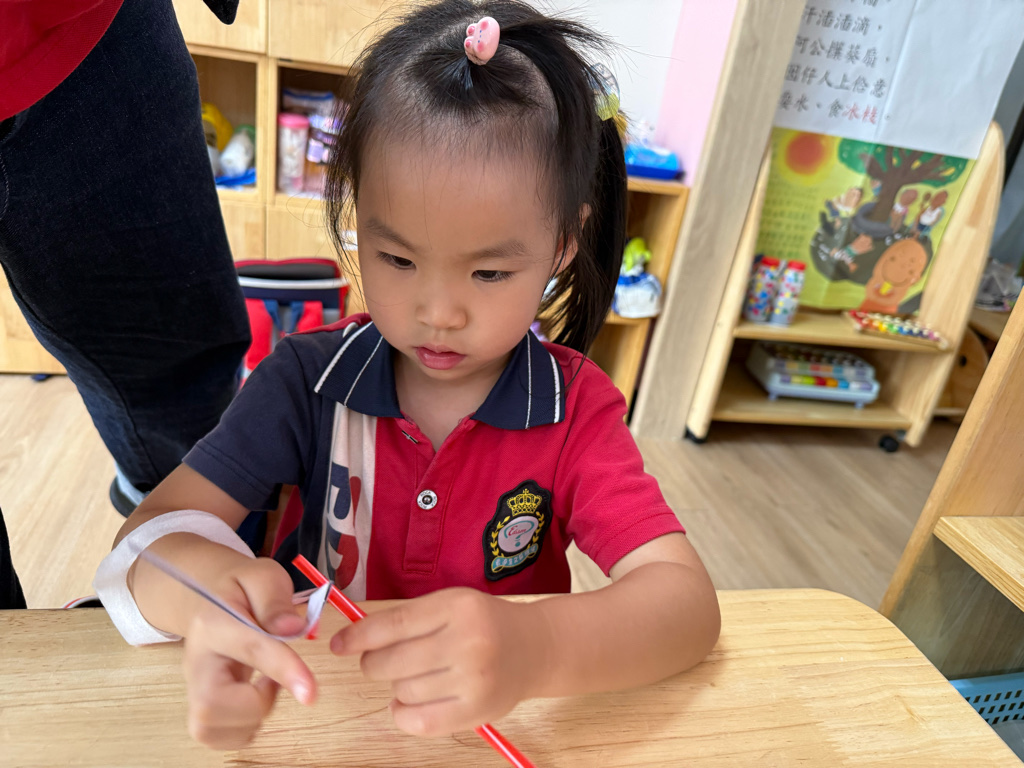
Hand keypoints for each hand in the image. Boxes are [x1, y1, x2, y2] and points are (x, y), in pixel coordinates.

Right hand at [182, 557, 317, 748]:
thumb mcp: (262, 575)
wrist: (203, 595)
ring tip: (266, 686)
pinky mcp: (198, 705)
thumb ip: (276, 599)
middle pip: (212, 706)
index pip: (250, 649)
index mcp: (216, 622)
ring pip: (210, 728)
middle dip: (257, 703)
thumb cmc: (239, 587)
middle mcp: (197, 661)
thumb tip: (292, 627)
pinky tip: (255, 699)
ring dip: (251, 717)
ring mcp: (193, 687)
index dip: (283, 670)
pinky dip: (243, 727)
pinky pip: (216, 736)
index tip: (311, 693)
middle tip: (274, 679)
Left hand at [330, 588, 549, 736]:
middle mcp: (468, 642)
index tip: (339, 645)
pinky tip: (409, 702)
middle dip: (375, 663)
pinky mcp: (476, 711)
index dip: (359, 636)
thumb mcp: (452, 604)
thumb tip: (353, 639)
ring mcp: (474, 679)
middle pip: (392, 661)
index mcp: (458, 607)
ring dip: (397, 686)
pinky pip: (418, 721)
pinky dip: (403, 714)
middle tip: (382, 660)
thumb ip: (409, 618)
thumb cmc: (484, 624)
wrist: (534, 648)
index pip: (394, 624)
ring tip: (416, 676)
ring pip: (403, 691)